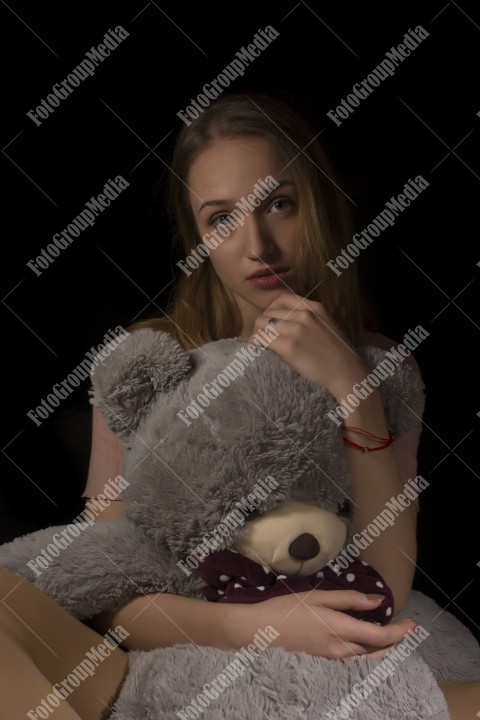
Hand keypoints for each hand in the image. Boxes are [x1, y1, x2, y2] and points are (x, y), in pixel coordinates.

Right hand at [227, 590, 416, 658]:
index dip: (399, 633)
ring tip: (392, 632)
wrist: (260, 632)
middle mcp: (339, 649)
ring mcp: (331, 656)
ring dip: (383, 646)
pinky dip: (367, 648)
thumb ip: (349, 599)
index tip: (413, 624)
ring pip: (366, 656)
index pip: (379, 637)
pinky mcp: (324, 658)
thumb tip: (377, 601)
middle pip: (377, 651)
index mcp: (339, 629)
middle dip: (396, 641)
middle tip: (408, 629)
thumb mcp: (318, 597)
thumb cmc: (287, 608)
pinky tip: (367, 638)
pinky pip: (354, 656)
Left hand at [248, 292, 366, 396]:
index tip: (271, 323)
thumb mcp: (327, 325)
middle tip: (264, 338)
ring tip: (261, 345)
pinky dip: (256, 344)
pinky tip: (260, 350)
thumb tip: (287, 320)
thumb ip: (310, 318)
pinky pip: (262, 338)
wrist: (347, 373)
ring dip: (258, 334)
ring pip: (261, 324)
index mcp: (314, 307)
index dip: (271, 310)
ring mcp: (296, 329)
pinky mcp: (289, 346)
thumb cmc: (339, 354)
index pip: (281, 298)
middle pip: (268, 312)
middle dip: (262, 325)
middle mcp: (304, 314)